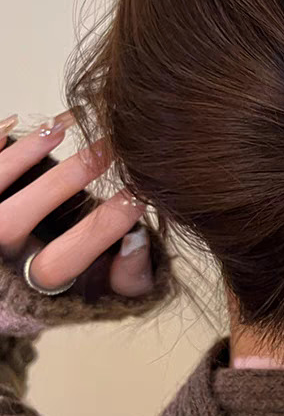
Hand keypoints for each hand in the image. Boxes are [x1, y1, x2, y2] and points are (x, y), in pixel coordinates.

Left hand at [0, 111, 154, 297]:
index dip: (102, 229)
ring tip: (62, 129)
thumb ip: (129, 279)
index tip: (138, 199)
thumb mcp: (105, 293)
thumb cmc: (70, 286)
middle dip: (62, 182)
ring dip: (24, 155)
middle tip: (106, 151)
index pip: (61, 262)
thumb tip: (136, 242)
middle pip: (13, 223)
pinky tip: (16, 123)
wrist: (18, 285)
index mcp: (30, 287)